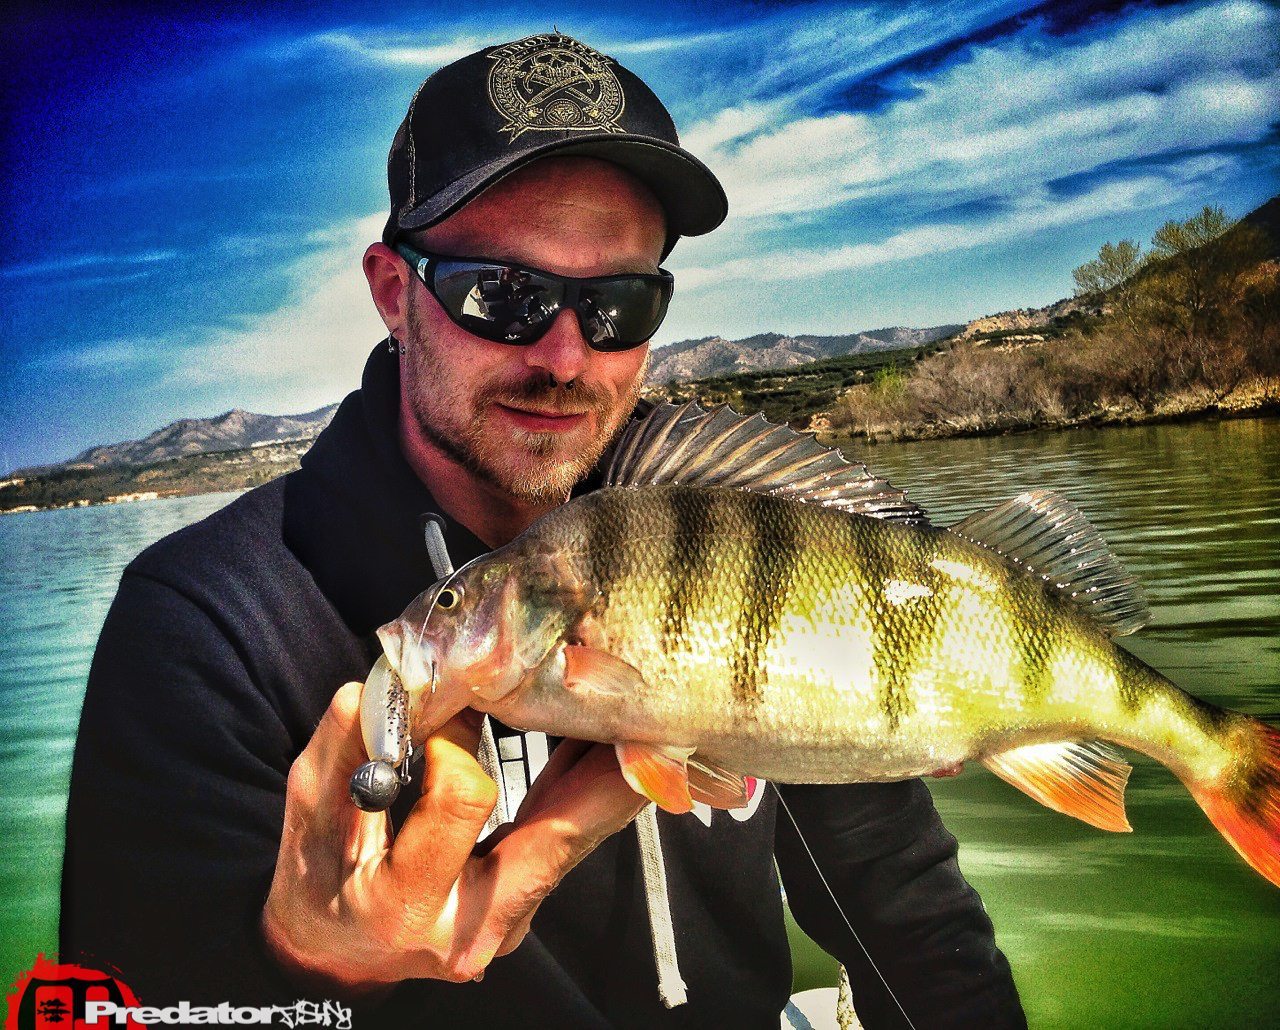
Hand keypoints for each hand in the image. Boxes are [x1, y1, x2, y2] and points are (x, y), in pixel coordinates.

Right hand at [262, 682, 643, 992]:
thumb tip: (375, 689)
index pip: (464, 800)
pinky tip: (604, 742)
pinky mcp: (527, 898)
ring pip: (579, 835)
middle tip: (651, 714)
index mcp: (412, 903)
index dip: (454, 741)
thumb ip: (341, 750)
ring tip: (646, 715)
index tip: (440, 715)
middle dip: (606, 771)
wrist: (336, 953)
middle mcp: (476, 923)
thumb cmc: (319, 885)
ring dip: (610, 772)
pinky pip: (567, 835)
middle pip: (562, 834)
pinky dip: (586, 786)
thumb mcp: (309, 817)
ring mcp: (511, 916)